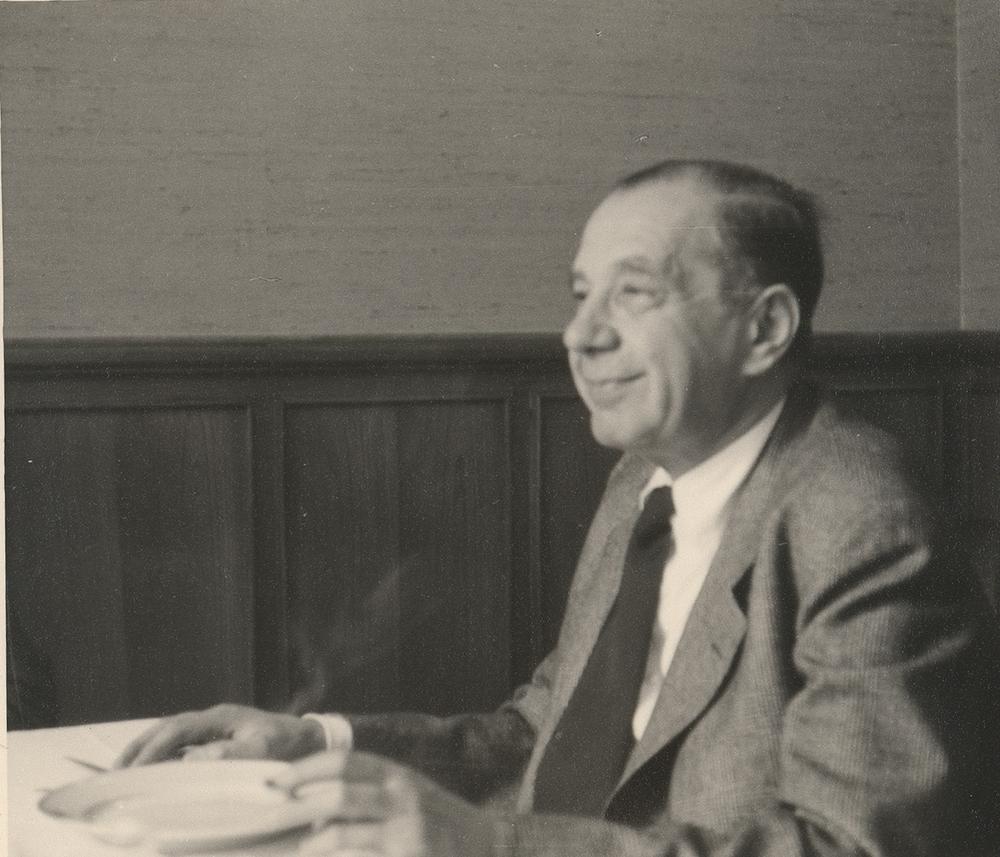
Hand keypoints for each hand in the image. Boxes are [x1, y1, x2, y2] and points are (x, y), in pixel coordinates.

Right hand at [114, 704, 325, 766]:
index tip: (133, 772)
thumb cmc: (290, 744)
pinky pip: (183, 746)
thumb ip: (231, 754)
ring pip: (172, 736)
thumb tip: (192, 761)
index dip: (152, 749)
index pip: (176, 730)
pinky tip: (154, 775)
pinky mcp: (219, 739)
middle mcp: (214, 719)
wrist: (313, 739)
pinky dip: (163, 758)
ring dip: (147, 752)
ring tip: (123, 774)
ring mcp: (216, 728)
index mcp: (221, 717)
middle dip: (139, 748)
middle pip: (167, 729)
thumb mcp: (265, 750)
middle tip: (113, 774)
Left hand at [269, 751, 506, 856]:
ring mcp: (408, 829)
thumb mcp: (407, 795)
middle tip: (272, 814)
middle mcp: (402, 794)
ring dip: (317, 842)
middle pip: (339, 793)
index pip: (344, 761)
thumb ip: (368, 794)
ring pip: (345, 831)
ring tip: (305, 848)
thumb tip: (314, 811)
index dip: (306, 770)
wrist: (488, 846)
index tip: (275, 782)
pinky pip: (362, 856)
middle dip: (299, 804)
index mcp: (396, 774)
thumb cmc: (438, 822)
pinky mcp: (410, 855)